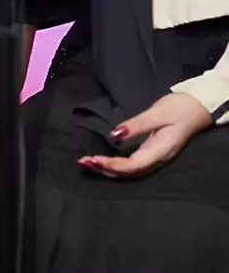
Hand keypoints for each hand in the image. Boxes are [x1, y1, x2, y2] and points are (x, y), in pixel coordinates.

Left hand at [78, 93, 212, 178]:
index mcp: (159, 151)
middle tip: (83, 162)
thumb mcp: (157, 114)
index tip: (93, 159)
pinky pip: (133, 164)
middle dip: (105, 169)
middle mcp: (156, 159)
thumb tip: (114, 135)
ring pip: (129, 170)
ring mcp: (155, 157)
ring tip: (89, 163)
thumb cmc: (180, 108)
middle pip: (128, 173)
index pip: (131, 166)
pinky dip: (117, 164)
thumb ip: (136, 125)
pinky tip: (106, 160)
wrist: (199, 107)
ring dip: (109, 168)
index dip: (111, 165)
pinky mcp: (153, 151)